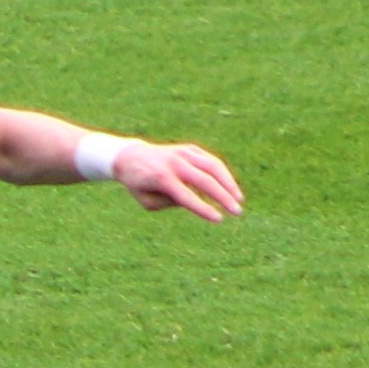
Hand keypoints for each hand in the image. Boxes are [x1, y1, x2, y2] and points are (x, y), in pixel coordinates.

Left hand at [112, 140, 244, 219]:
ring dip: (229, 183)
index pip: (187, 197)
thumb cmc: (138, 184)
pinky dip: (222, 173)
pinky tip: (229, 187)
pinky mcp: (189, 148)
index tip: (219, 219)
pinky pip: (210, 160)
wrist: (129, 156)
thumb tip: (196, 200)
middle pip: (205, 180)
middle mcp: (174, 162)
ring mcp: (183, 152)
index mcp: (161, 178)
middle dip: (224, 197)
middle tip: (237, 212)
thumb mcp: (148, 201)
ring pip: (213, 166)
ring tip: (238, 200)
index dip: (204, 209)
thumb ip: (171, 203)